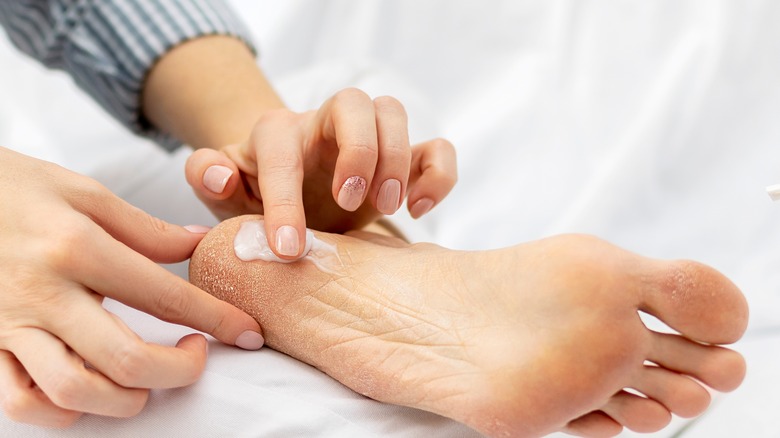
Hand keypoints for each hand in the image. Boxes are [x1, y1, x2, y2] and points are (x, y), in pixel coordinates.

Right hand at [0, 147, 262, 426]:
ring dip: (125, 399)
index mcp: (76, 247)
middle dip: (179, 371)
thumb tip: (200, 245)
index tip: (248, 334)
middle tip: (199, 357)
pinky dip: (61, 411)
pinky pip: (21, 400)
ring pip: (73, 392)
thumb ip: (144, 228)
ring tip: (147, 379)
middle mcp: (43, 293)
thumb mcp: (82, 192)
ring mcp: (8, 325)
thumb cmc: (14, 187)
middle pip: (124, 359)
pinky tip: (90, 393)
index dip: (216, 319)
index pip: (164, 296)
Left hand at [184, 88, 456, 258]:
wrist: (292, 197)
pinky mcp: (402, 160)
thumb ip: (207, 176)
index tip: (288, 249)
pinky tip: (419, 210)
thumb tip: (218, 174)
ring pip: (394, 113)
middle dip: (357, 151)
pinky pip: (436, 147)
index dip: (284, 198)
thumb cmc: (256, 196)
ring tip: (388, 207)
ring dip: (397, 160)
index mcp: (279, 133)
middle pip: (353, 102)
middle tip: (350, 203)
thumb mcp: (225, 193)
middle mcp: (326, 124)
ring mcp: (369, 138)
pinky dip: (438, 174)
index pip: (282, 149)